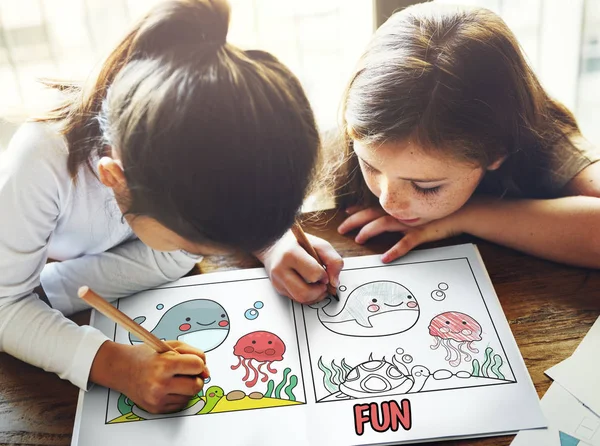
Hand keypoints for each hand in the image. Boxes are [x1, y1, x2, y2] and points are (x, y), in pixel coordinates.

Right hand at [91, 340, 208, 413]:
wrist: (122, 369)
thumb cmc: (148, 356)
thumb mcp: (170, 345)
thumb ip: (194, 354)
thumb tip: (206, 372)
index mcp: (164, 364)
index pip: (197, 366)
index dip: (199, 363)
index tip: (194, 363)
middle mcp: (160, 384)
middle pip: (196, 386)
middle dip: (197, 378)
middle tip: (188, 373)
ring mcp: (157, 398)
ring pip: (189, 396)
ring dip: (188, 387)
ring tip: (175, 378)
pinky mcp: (156, 408)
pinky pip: (180, 404)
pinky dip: (180, 396)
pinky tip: (170, 387)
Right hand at [256, 229, 342, 304]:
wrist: (276, 245)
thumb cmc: (299, 244)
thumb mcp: (319, 244)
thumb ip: (333, 260)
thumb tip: (334, 282)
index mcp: (291, 254)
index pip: (313, 274)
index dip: (324, 276)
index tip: (325, 273)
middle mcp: (281, 269)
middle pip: (304, 293)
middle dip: (319, 291)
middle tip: (323, 284)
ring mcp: (278, 281)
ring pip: (300, 299)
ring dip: (315, 296)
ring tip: (318, 286)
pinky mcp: (278, 288)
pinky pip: (297, 300)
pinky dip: (308, 297)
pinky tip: (310, 287)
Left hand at [338, 206, 463, 262]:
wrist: (461, 213)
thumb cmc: (437, 214)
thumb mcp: (415, 212)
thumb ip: (399, 214)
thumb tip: (383, 217)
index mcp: (398, 208)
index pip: (372, 206)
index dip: (357, 209)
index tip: (345, 213)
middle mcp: (401, 213)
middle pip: (372, 214)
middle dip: (355, 221)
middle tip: (341, 229)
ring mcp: (410, 222)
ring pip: (384, 224)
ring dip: (369, 230)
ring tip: (358, 239)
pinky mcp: (421, 233)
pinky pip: (406, 243)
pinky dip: (395, 250)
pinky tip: (385, 258)